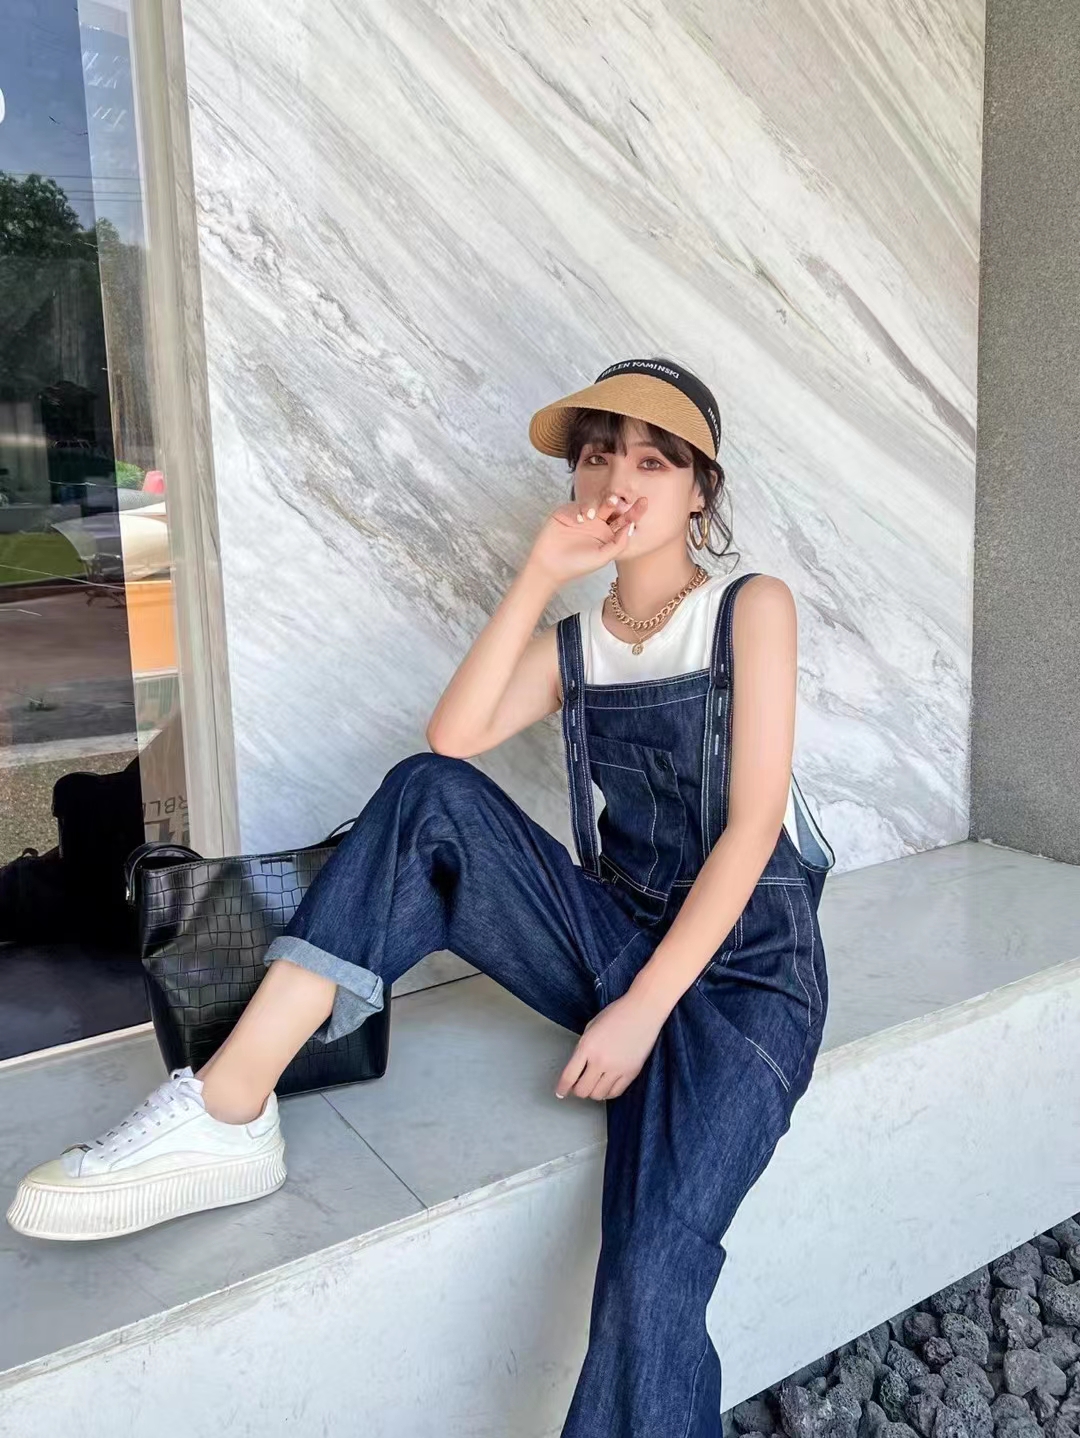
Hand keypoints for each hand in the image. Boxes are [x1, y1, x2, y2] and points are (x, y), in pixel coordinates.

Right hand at [526, 492, 648, 589]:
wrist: (550, 565)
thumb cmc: (577, 565)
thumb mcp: (603, 557)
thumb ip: (619, 543)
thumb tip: (631, 526)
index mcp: (608, 534)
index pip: (624, 520)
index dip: (634, 511)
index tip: (643, 502)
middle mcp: (597, 523)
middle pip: (612, 506)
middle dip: (616, 500)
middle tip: (616, 499)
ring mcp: (584, 516)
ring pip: (596, 501)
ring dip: (598, 503)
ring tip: (592, 514)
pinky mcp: (569, 512)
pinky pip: (579, 504)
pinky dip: (582, 509)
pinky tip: (580, 519)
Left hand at [554, 987, 665, 1101]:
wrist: (643, 1011)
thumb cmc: (618, 1013)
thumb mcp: (591, 1027)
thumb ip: (583, 1048)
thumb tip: (578, 1067)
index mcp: (587, 1047)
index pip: (569, 1077)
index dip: (562, 1088)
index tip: (561, 1092)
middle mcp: (600, 1060)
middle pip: (583, 1090)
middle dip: (577, 1090)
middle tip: (578, 1086)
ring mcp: (617, 1068)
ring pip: (599, 1095)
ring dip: (593, 1092)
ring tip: (593, 1084)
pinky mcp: (631, 1073)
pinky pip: (616, 1093)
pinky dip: (608, 1092)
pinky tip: (606, 1085)